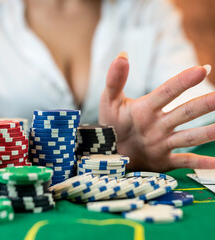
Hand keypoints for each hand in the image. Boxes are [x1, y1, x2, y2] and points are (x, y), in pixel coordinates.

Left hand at [99, 52, 214, 171]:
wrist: (109, 150)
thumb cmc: (111, 124)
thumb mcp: (110, 102)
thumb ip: (115, 81)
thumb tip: (122, 55)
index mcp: (147, 108)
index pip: (167, 92)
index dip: (182, 82)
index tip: (202, 69)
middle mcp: (160, 124)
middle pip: (185, 112)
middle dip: (204, 104)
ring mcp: (163, 142)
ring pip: (188, 136)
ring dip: (207, 133)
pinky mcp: (162, 160)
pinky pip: (183, 161)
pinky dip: (198, 163)